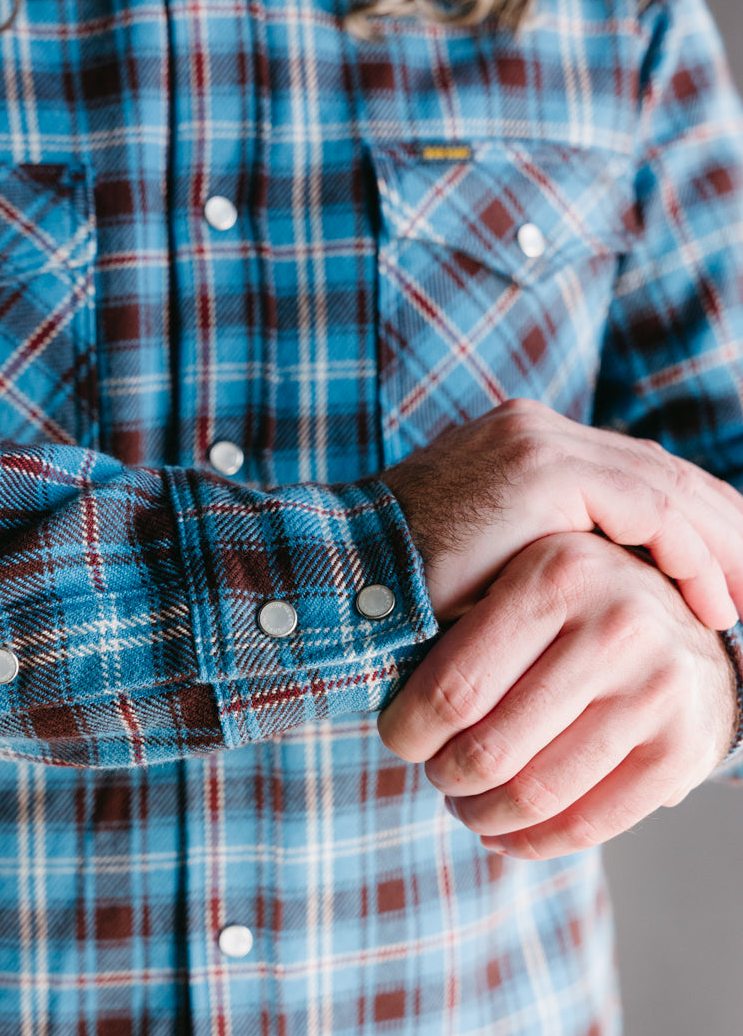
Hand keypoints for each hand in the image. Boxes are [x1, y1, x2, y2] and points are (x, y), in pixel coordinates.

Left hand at [376, 532, 738, 859]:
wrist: (686, 631)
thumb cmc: (568, 614)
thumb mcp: (517, 585)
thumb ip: (454, 620)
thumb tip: (357, 673)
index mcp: (557, 571)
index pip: (453, 689)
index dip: (409, 735)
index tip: (401, 742)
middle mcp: (617, 621)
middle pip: (488, 750)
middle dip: (446, 779)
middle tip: (438, 776)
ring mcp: (659, 685)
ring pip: (534, 793)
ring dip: (482, 816)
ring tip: (467, 806)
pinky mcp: (686, 745)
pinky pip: (590, 825)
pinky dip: (532, 844)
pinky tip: (505, 835)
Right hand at [381, 397, 742, 629]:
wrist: (332, 583)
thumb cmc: (395, 599)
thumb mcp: (487, 576)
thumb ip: (543, 565)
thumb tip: (604, 606)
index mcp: (524, 446)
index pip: (634, 479)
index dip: (692, 530)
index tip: (729, 585)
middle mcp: (536, 429)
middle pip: (663, 474)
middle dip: (724, 533)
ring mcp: (538, 442)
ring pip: (667, 487)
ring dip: (721, 547)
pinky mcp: (540, 471)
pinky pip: (645, 508)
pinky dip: (687, 554)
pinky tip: (714, 601)